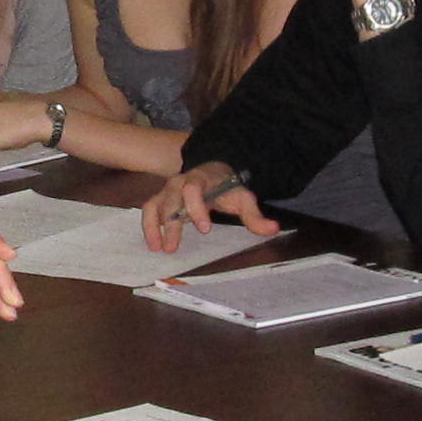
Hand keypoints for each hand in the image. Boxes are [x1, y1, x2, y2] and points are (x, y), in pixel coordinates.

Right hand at [140, 161, 278, 251]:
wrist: (214, 172)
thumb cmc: (227, 188)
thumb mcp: (243, 199)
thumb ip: (255, 215)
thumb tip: (273, 229)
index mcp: (201, 179)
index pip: (194, 189)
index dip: (197, 208)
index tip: (205, 229)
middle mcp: (180, 182)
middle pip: (172, 200)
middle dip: (171, 224)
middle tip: (173, 248)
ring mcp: (168, 190)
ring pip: (155, 205)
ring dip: (153, 226)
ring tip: (157, 248)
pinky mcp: (161, 198)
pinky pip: (149, 210)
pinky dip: (148, 226)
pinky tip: (153, 244)